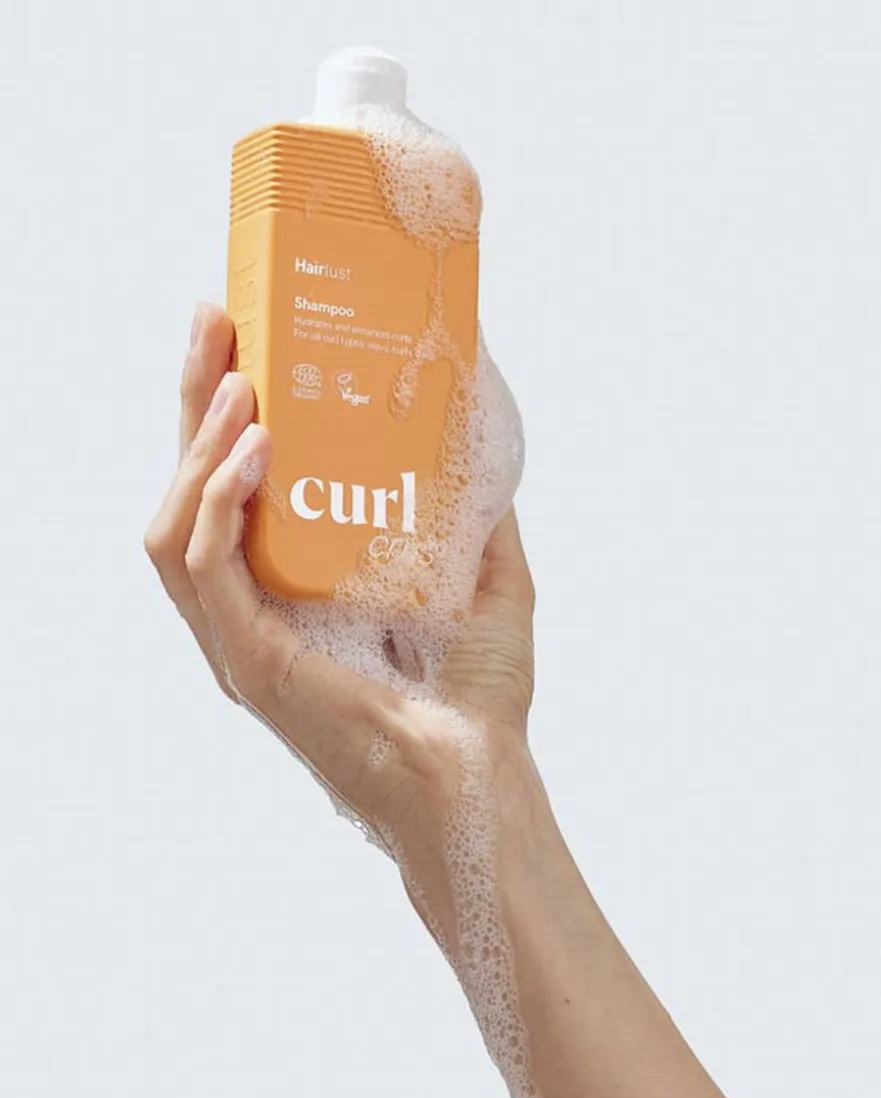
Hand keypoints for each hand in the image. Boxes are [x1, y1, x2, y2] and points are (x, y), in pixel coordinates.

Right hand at [144, 303, 535, 856]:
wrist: (480, 778)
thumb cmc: (477, 698)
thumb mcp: (487, 578)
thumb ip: (474, 511)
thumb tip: (481, 434)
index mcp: (288, 592)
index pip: (233, 491)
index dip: (227, 416)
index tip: (242, 336)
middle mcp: (250, 612)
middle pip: (191, 490)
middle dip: (195, 399)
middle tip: (214, 320)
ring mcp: (240, 639)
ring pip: (176, 525)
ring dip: (199, 443)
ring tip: (238, 378)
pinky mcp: (247, 659)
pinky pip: (203, 567)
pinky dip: (218, 501)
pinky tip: (256, 448)